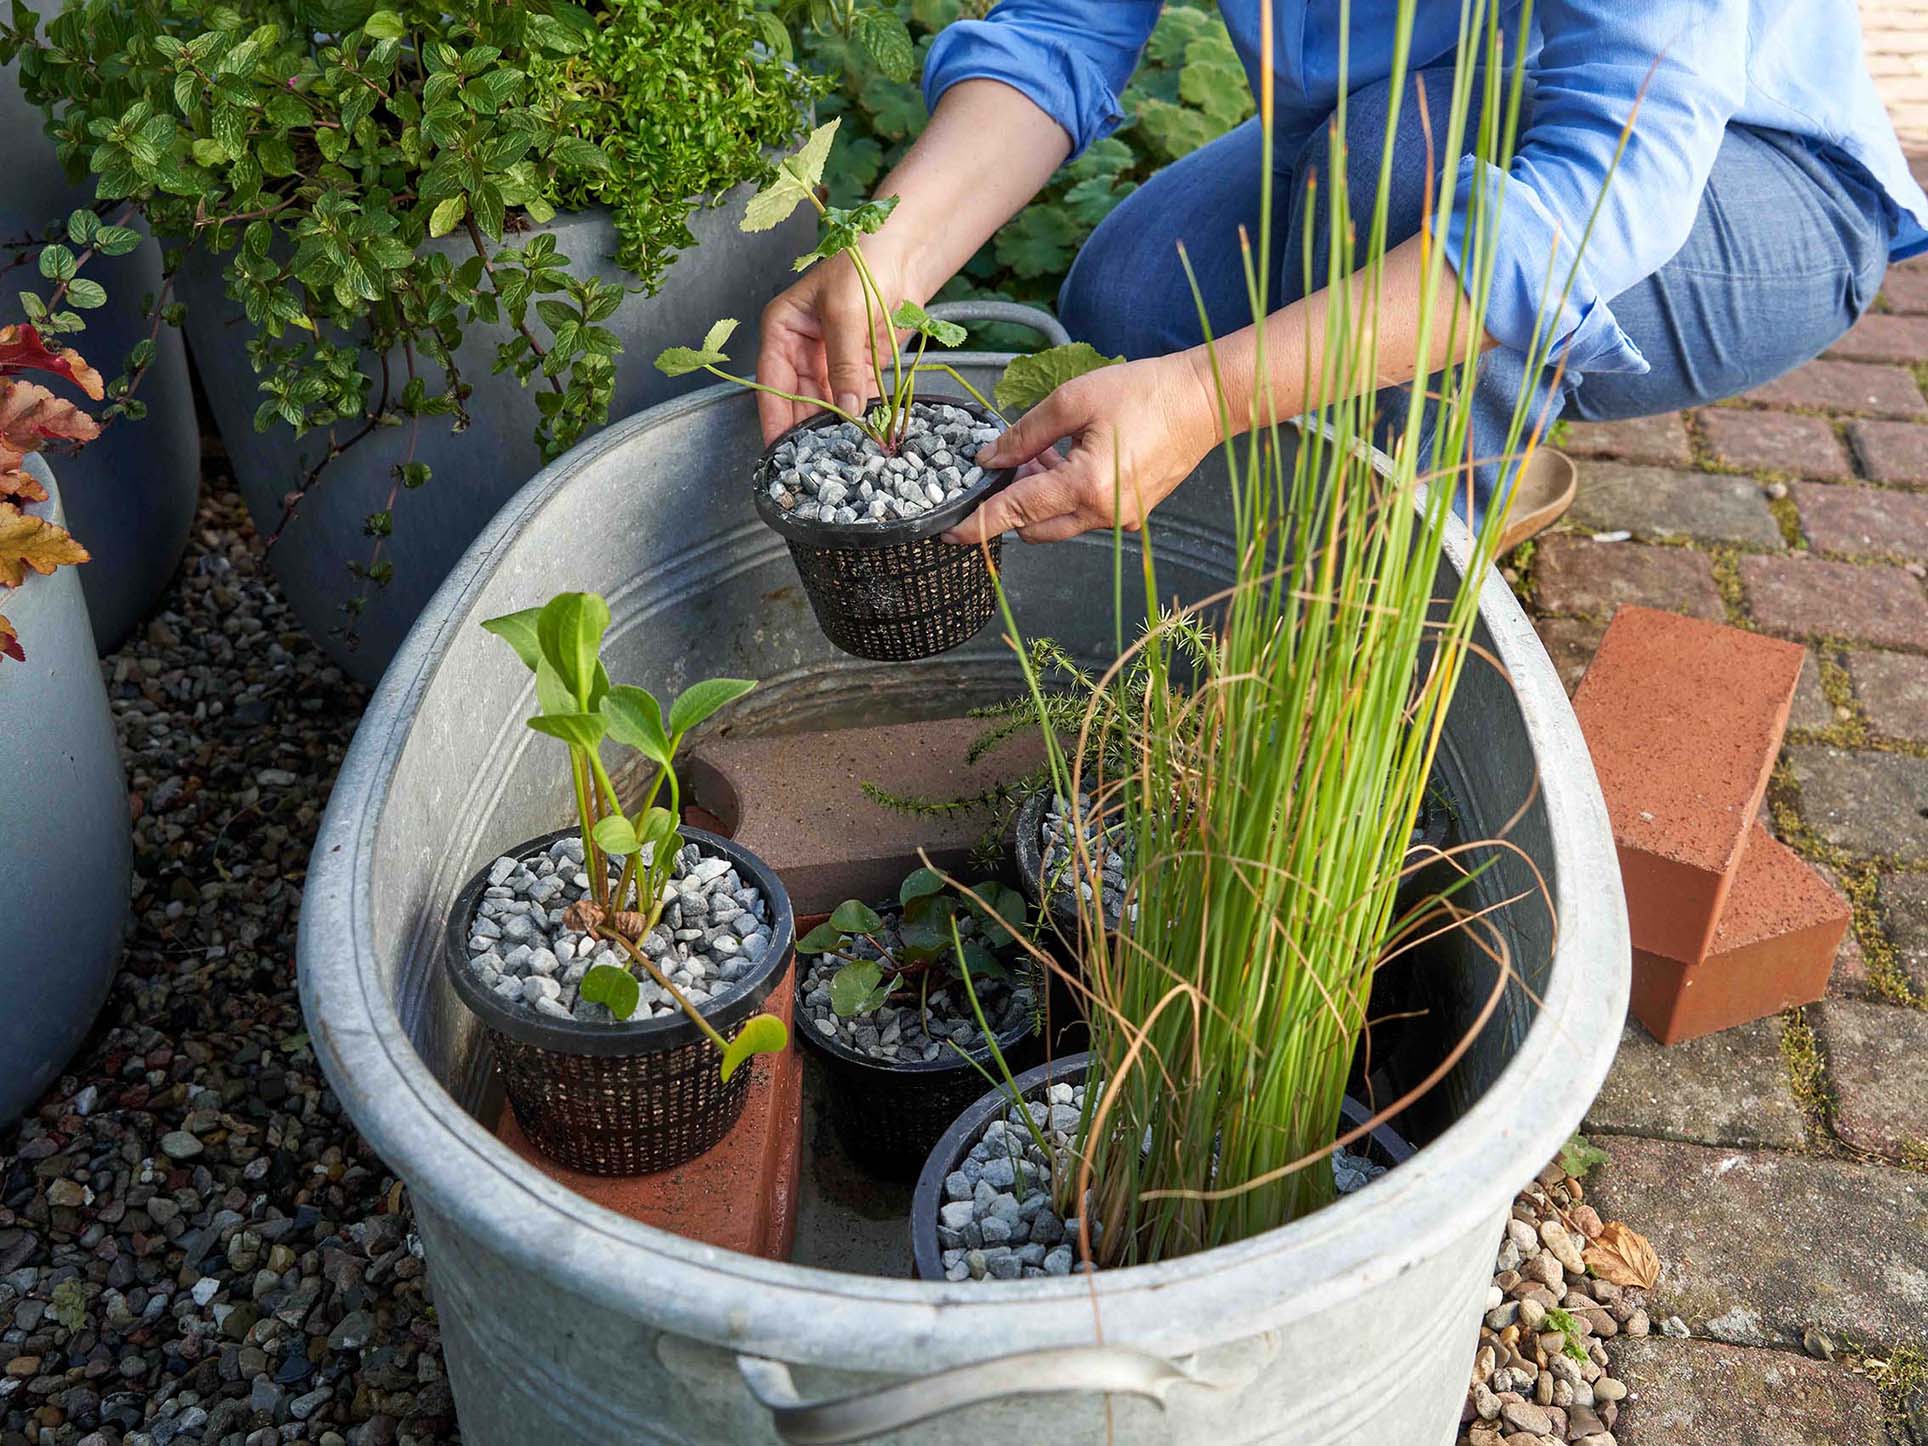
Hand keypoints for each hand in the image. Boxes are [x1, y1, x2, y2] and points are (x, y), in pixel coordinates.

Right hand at [755, 246, 917, 444]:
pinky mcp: (856, 369)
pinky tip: (862, 439)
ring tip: (839, 456)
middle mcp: (801, 349)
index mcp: (783, 329)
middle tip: (814, 462)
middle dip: (805, 429)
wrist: (903, 258)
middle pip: (797, 399)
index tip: (778, 449)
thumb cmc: (863, 265)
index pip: (772, 380)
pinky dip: (857, 419)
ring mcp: (828, 361)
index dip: (775, 416)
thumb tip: (846, 410)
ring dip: (832, 428)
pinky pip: (852, 400)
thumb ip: (844, 363)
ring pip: (824, 405)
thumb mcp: (846, 312)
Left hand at [944, 353, 1218, 544]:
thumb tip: (988, 457)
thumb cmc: (1145, 393)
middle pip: (1034, 527)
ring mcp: (1121, 519)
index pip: (1015, 513)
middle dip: (1012, 503)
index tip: (949, 533)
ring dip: (1040, 497)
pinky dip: (1067, 495)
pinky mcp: (1133, 514)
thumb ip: (1024, 434)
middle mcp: (1104, 513)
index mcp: (1086, 487)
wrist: (1204, 401)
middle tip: (1008, 464)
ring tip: (1044, 453)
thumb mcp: (1073, 400)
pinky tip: (1070, 458)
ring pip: (1059, 522)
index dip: (977, 524)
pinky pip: (1085, 514)